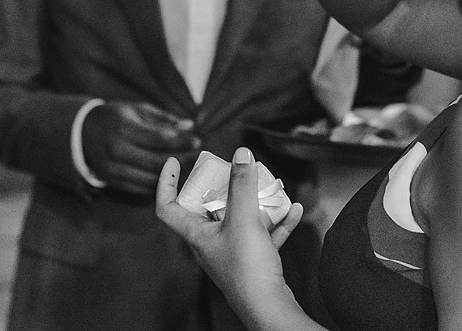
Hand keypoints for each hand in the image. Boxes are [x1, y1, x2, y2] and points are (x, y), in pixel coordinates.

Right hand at [82, 101, 201, 195]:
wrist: (82, 133)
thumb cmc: (115, 117)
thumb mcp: (136, 110)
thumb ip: (163, 119)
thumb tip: (189, 126)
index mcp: (124, 128)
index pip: (160, 139)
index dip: (182, 141)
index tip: (198, 140)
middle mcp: (117, 151)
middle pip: (158, 162)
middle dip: (183, 160)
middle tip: (199, 157)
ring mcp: (113, 169)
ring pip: (151, 179)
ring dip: (174, 176)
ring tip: (190, 168)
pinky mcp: (112, 182)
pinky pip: (140, 188)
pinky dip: (158, 184)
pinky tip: (172, 178)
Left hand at [157, 148, 304, 315]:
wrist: (268, 307)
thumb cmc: (247, 269)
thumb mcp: (243, 218)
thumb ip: (242, 184)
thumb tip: (240, 154)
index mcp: (197, 234)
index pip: (168, 207)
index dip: (167, 183)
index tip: (175, 163)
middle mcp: (211, 243)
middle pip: (209, 208)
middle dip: (224, 187)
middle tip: (234, 170)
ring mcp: (232, 252)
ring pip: (240, 219)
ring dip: (257, 203)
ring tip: (271, 188)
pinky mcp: (253, 260)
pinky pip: (264, 234)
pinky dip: (278, 222)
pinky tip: (294, 210)